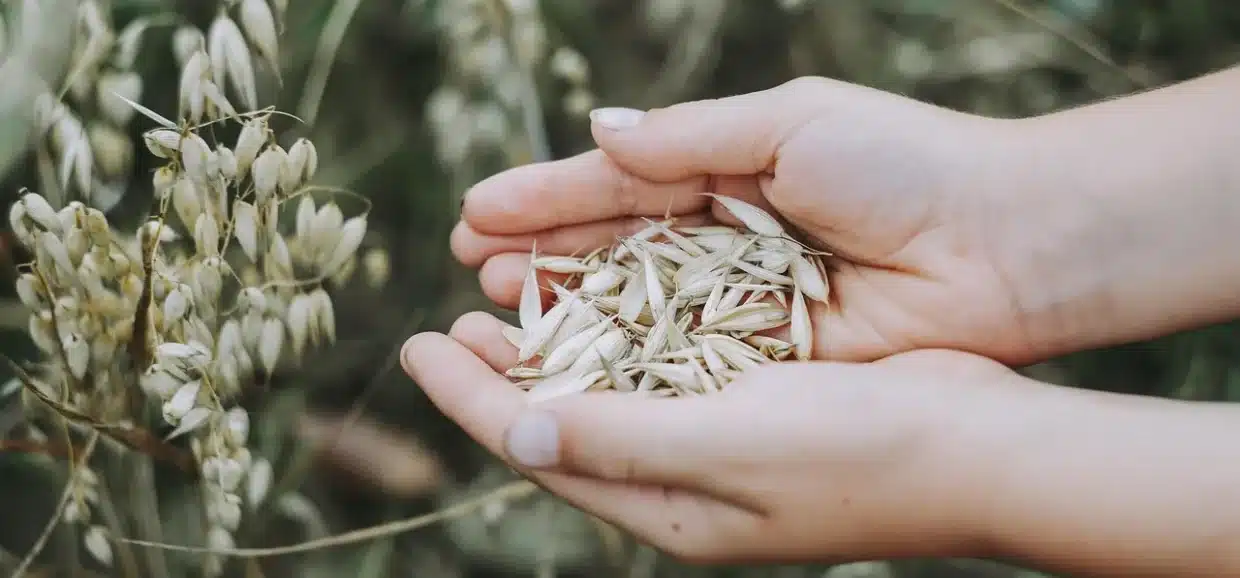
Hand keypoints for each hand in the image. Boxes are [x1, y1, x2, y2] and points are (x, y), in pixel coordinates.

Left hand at [401, 312, 1019, 563]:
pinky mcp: (755, 405)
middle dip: (501, 376)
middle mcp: (685, 483)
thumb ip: (619, 438)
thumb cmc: (859, 453)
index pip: (542, 450)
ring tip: (504, 306)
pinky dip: (620, 336)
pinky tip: (601, 301)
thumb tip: (514, 430)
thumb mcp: (728, 445)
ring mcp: (721, 446)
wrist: (980, 447)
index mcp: (669, 509)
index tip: (414, 346)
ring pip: (611, 393)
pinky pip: (663, 371)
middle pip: (566, 423)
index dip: (470, 400)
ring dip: (556, 350)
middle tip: (448, 324)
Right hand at [451, 76, 1052, 363]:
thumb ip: (688, 138)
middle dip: (543, 253)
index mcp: (729, 168)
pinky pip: (683, 358)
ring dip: (569, 306)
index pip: (618, 183)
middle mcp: (726, 238)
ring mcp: (743, 301)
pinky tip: (572, 359)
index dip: (547, 197)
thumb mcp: (789, 124)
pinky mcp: (769, 357)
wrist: (1005, 244)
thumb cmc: (904, 164)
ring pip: (637, 307)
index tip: (477, 212)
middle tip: (472, 265)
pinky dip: (628, 358)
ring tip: (499, 305)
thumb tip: (598, 132)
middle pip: (615, 248)